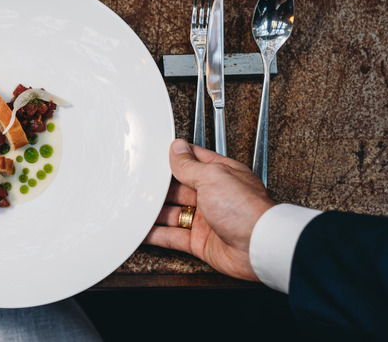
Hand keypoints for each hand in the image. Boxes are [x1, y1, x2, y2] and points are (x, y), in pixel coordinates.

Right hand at [143, 139, 275, 280]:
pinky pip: (173, 237)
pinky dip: (157, 235)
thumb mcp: (212, 176)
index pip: (192, 161)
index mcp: (220, 175)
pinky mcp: (200, 242)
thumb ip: (190, 164)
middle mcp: (213, 196)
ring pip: (173, 213)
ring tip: (136, 208)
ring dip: (155, 212)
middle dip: (160, 188)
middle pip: (179, 189)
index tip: (154, 158)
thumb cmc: (246, 209)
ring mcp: (206, 220)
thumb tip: (177, 148)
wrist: (259, 247)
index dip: (174, 159)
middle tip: (140, 185)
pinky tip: (144, 231)